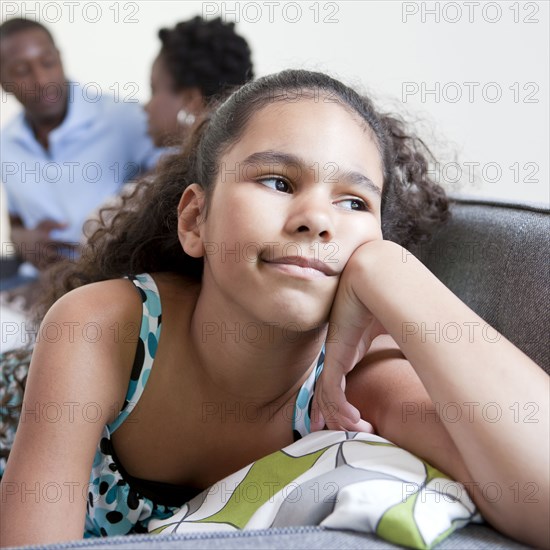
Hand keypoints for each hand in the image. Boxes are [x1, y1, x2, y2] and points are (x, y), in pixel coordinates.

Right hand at [10, 220, 78, 269]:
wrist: (19, 242)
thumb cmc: (38, 231)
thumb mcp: (44, 224)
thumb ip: (56, 224)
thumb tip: (69, 224)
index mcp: (43, 239)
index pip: (59, 243)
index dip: (71, 246)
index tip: (82, 248)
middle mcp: (39, 250)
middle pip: (56, 256)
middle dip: (68, 258)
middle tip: (81, 261)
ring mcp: (37, 259)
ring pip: (51, 265)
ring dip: (64, 267)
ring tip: (77, 268)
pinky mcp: (37, 267)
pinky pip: (48, 272)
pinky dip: (57, 273)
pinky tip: (68, 274)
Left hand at [311, 245, 385, 432]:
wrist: (375, 277)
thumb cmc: (386, 298)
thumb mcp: (385, 327)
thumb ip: (391, 342)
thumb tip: (422, 351)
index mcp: (345, 349)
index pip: (332, 383)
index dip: (336, 405)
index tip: (350, 421)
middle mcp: (336, 354)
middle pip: (325, 394)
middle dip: (334, 418)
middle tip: (350, 435)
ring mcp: (334, 355)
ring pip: (327, 397)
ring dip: (341, 418)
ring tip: (358, 430)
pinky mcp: (336, 355)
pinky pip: (332, 390)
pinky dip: (341, 409)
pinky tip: (354, 420)